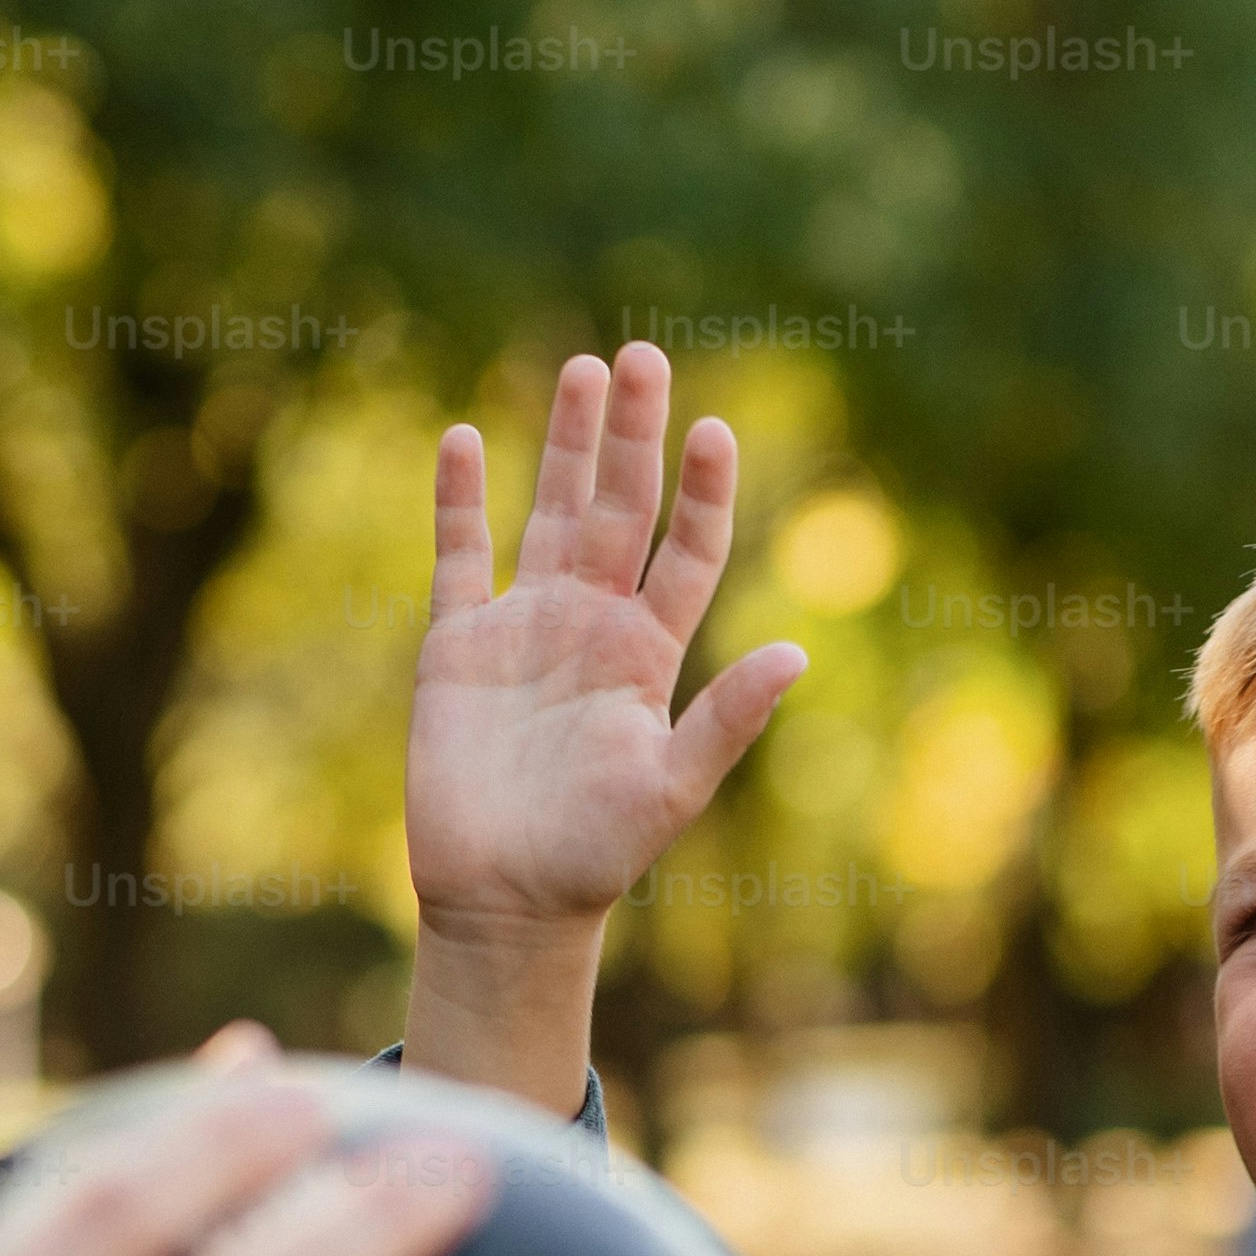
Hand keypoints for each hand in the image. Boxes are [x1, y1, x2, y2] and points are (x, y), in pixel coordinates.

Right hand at [405, 342, 799, 946]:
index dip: (704, 493)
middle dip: (632, 435)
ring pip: (547, 512)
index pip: (688, 551)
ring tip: (582, 369)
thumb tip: (797, 653)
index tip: (715, 432)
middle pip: (619, 508)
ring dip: (563, 443)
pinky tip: (461, 437)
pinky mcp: (458, 644)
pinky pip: (459, 556)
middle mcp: (592, 623)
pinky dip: (457, 500)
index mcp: (650, 652)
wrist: (503, 900)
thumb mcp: (673, 788)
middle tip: (642, 355)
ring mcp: (525, 626)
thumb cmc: (596, 856)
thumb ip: (727, 719)